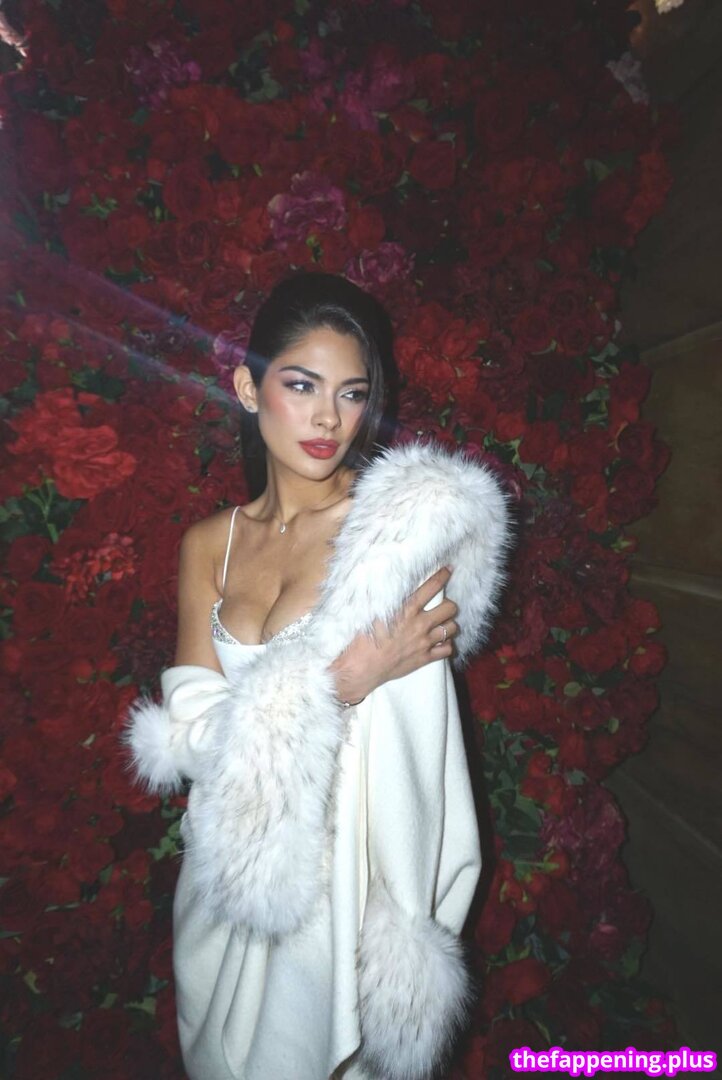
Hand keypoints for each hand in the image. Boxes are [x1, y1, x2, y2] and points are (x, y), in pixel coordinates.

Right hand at [328, 566, 458, 704]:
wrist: (360, 667)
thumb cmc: (361, 637)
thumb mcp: (370, 610)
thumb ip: (382, 595)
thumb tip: (382, 578)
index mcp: (407, 609)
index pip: (432, 587)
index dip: (443, 576)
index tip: (448, 570)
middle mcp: (420, 624)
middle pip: (450, 608)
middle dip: (449, 604)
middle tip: (443, 605)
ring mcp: (424, 642)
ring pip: (452, 628)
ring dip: (449, 624)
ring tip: (442, 623)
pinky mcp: (424, 658)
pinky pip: (447, 650)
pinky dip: (446, 644)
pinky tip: (439, 642)